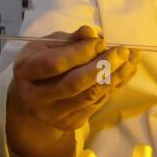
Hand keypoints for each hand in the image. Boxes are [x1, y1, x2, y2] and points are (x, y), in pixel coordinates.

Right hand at [6, 25, 141, 132]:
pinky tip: (125, 72)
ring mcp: (54, 114)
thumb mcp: (46, 46)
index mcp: (26, 72)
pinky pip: (97, 104)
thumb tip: (92, 33)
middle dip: (102, 66)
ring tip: (130, 60)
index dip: (80, 53)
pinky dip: (113, 86)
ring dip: (114, 77)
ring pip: (89, 96)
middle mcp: (37, 98)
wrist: (30, 103)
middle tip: (122, 51)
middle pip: (74, 84)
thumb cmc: (40, 65)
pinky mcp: (71, 123)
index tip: (100, 42)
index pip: (55, 64)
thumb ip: (69, 40)